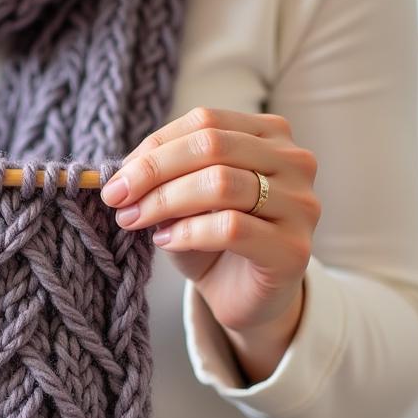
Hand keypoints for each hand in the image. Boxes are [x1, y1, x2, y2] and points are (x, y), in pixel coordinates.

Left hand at [99, 107, 320, 382]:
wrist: (243, 296)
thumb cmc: (212, 240)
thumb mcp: (182, 199)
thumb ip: (161, 176)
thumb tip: (118, 172)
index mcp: (270, 135)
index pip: (205, 122)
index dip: (154, 147)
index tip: (117, 177)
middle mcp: (294, 161)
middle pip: (212, 146)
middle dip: (153, 172)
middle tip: (117, 198)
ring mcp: (300, 204)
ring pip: (221, 184)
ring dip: (164, 202)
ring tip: (134, 221)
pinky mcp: (292, 249)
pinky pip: (230, 228)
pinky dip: (187, 233)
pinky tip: (166, 241)